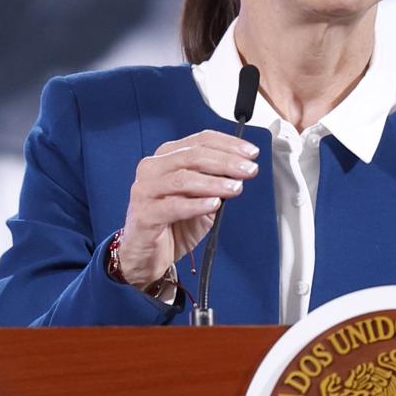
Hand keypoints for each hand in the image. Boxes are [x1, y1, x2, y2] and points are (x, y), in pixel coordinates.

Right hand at [116, 130, 259, 286]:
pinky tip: (215, 204)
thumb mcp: (200, 198)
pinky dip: (196, 204)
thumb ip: (216, 182)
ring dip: (214, 182)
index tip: (251, 153)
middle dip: (226, 162)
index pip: (200, 140)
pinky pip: (173, 206)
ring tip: (236, 188)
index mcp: (167, 157)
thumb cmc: (173, 223)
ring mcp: (145, 190)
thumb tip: (241, 170)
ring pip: (183, 179)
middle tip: (248, 170)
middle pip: (193, 156)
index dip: (228, 144)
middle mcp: (153, 168)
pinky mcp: (144, 214)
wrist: (147, 255)